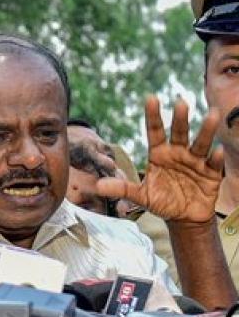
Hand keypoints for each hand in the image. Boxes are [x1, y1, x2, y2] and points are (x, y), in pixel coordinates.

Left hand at [97, 96, 223, 222]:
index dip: (152, 116)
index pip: (154, 131)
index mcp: (159, 154)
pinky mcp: (211, 174)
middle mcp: (177, 153)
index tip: (151, 98)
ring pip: (200, 143)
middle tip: (180, 103)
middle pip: (178, 133)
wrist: (183, 218)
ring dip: (206, 130)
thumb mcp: (140, 196)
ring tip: (212, 115)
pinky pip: (214, 164)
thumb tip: (98, 187)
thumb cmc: (161, 201)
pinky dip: (216, 158)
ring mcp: (195, 162)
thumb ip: (121, 189)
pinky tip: (217, 151)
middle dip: (180, 119)